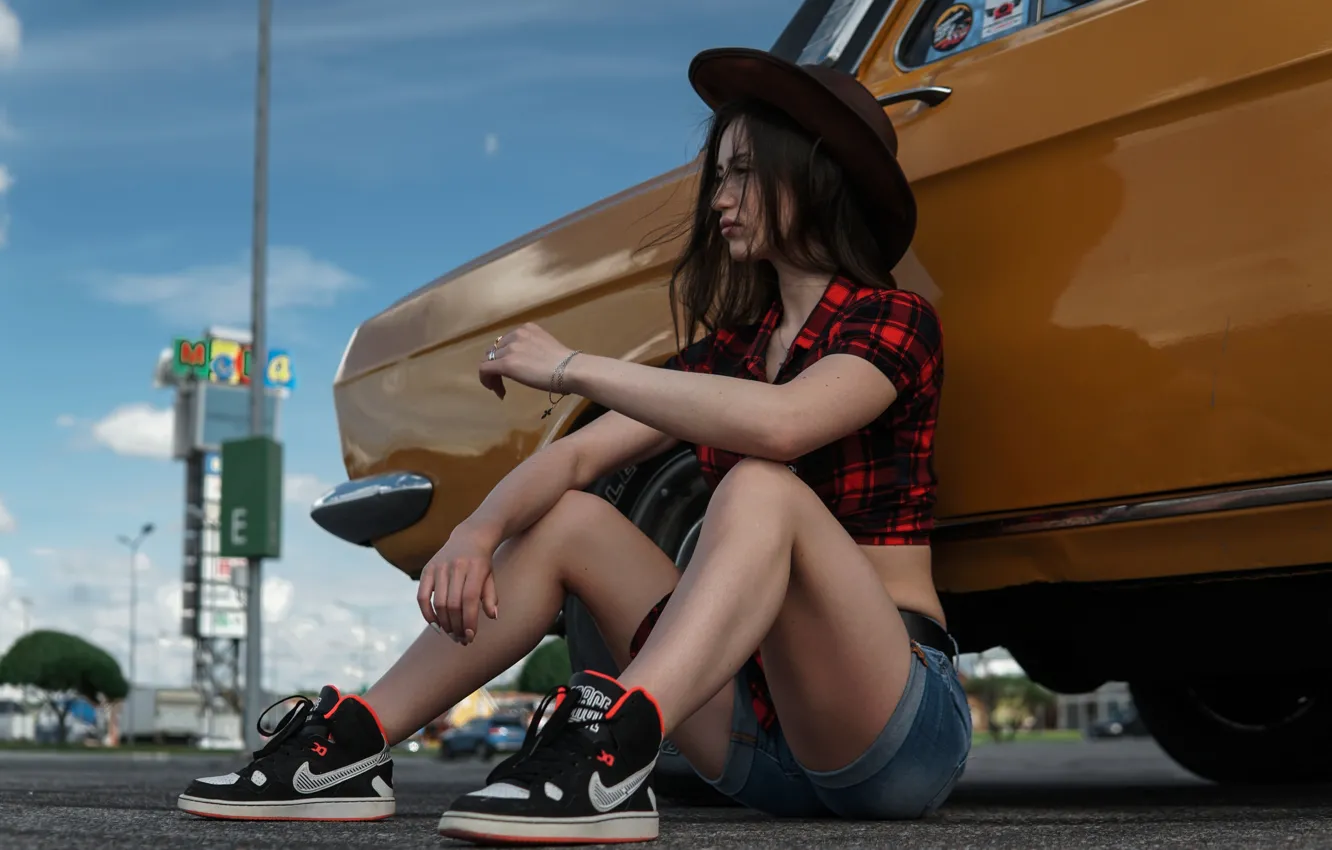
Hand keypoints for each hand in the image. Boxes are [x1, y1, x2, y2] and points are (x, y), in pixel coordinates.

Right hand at [417, 528, 498, 644]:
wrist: (470, 536)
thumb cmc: (482, 562)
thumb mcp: (490, 576)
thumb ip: (491, 596)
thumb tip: (493, 616)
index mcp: (475, 567)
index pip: (470, 599)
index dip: (469, 620)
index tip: (471, 636)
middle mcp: (456, 566)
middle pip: (453, 604)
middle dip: (457, 626)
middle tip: (462, 639)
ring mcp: (440, 567)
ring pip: (439, 602)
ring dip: (445, 623)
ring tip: (452, 634)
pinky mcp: (427, 569)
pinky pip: (423, 596)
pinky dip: (427, 613)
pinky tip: (436, 625)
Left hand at [478, 323, 575, 400]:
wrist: (570, 370)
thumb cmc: (566, 364)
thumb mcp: (547, 348)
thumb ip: (533, 350)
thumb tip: (528, 363)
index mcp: (527, 329)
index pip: (506, 342)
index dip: (504, 357)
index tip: (512, 372)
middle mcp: (516, 334)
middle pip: (495, 350)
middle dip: (496, 366)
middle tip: (504, 381)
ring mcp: (510, 349)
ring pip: (489, 361)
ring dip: (493, 375)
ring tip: (500, 388)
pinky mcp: (505, 363)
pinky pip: (485, 370)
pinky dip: (486, 380)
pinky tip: (496, 390)